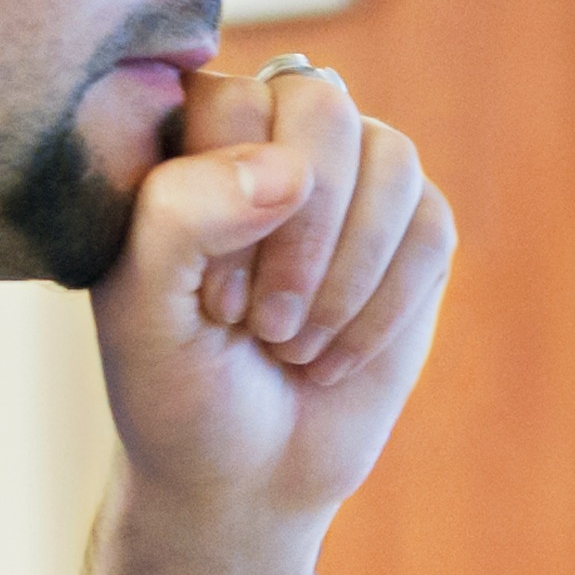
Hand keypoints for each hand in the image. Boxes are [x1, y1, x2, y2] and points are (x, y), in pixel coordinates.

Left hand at [88, 56, 456, 538]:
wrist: (246, 475)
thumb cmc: (175, 388)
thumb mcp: (143, 312)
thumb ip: (180, 215)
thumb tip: (291, 168)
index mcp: (190, 142)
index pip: (231, 99)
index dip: (231, 200)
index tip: (213, 304)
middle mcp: (274, 138)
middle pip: (322, 107)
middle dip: (305, 231)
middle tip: (266, 326)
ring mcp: (353, 179)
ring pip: (391, 159)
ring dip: (348, 273)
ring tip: (295, 345)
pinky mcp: (414, 229)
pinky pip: (431, 224)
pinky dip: (387, 304)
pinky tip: (337, 356)